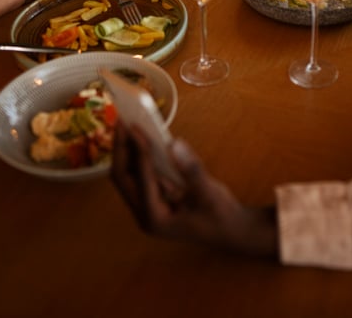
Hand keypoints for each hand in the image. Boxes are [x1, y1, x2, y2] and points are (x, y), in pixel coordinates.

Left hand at [111, 122, 278, 256]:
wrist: (230, 231)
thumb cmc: (220, 216)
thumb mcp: (209, 193)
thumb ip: (191, 170)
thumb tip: (174, 144)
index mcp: (155, 218)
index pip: (140, 179)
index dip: (137, 151)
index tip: (135, 127)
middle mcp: (145, 214)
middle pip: (123, 179)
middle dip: (121, 150)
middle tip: (122, 121)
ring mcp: (147, 208)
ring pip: (127, 177)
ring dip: (125, 152)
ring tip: (125, 126)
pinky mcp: (153, 199)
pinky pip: (138, 175)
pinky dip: (137, 156)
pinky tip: (140, 140)